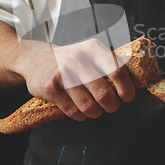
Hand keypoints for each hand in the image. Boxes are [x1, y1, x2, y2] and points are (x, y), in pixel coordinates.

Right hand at [15, 38, 134, 121]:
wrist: (33, 57)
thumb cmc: (70, 58)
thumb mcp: (89, 52)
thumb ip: (108, 65)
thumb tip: (130, 86)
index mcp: (92, 48)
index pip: (117, 71)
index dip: (126, 88)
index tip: (127, 97)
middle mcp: (78, 59)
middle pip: (104, 94)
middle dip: (111, 106)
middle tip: (110, 106)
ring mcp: (62, 74)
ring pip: (89, 106)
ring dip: (95, 113)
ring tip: (95, 110)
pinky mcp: (49, 88)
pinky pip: (73, 112)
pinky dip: (80, 116)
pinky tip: (80, 111)